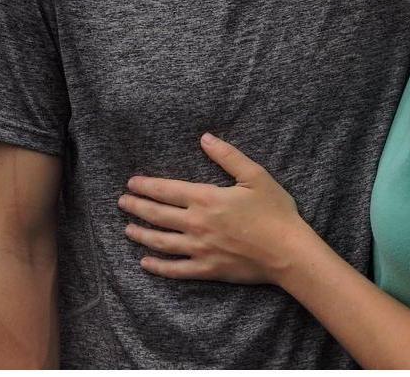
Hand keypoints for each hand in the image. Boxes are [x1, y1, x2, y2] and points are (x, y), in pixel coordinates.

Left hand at [119, 133, 306, 284]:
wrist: (288, 252)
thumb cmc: (274, 211)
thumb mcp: (255, 175)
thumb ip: (227, 156)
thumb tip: (205, 138)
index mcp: (207, 198)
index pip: (168, 190)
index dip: (148, 186)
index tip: (131, 183)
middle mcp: (197, 224)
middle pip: (159, 215)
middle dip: (137, 207)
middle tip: (121, 203)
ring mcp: (200, 249)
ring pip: (162, 243)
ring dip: (142, 235)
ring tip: (127, 229)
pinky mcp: (207, 270)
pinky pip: (176, 270)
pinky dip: (158, 267)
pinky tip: (146, 263)